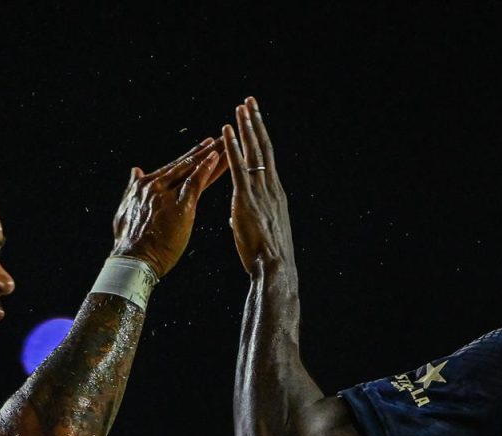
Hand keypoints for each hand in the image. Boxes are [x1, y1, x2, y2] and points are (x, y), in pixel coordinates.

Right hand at [111, 136, 225, 277]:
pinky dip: (207, 168)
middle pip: (186, 164)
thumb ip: (132, 188)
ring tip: (227, 143)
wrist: (134, 257)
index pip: (174, 168)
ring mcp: (167, 193)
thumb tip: (135, 171)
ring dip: (212, 155)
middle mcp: (156, 185)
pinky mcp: (180, 205)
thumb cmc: (130, 242)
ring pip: (193, 169)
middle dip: (205, 150)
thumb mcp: (126, 209)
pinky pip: (196, 182)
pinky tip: (218, 157)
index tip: (204, 146)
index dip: (191, 157)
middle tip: (221, 138)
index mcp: (145, 186)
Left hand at [223, 97, 294, 273]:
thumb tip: (239, 214)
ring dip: (246, 127)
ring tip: (241, 107)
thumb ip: (248, 216)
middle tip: (250, 102)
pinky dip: (232, 147)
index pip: (267, 159)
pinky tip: (226, 131)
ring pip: (253, 151)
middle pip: (264, 148)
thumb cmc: (267, 256)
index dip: (261, 138)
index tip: (256, 120)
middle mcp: (270, 186)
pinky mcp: (246, 198)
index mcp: (275, 193)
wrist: (274, 267)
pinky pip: (238, 166)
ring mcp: (260, 190)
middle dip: (256, 123)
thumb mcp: (260, 231)